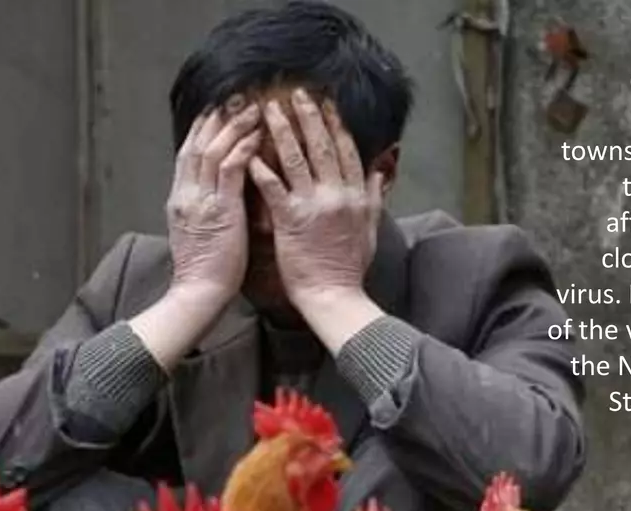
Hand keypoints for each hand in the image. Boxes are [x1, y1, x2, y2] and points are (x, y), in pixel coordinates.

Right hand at [165, 103, 262, 303]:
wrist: (198, 294)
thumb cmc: (206, 270)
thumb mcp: (197, 231)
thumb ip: (204, 207)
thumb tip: (217, 193)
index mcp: (180, 198)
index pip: (189, 153)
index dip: (203, 129)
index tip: (217, 110)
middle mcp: (186, 193)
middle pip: (198, 143)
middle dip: (217, 117)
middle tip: (236, 95)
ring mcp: (201, 200)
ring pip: (213, 150)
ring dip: (234, 126)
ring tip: (253, 107)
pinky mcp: (220, 210)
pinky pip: (230, 169)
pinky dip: (243, 149)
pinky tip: (258, 135)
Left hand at [248, 89, 385, 313]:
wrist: (334, 297)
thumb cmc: (349, 268)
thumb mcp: (370, 229)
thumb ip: (374, 197)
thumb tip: (380, 171)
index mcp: (355, 195)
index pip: (346, 150)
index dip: (335, 123)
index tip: (326, 102)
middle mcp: (336, 195)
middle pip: (322, 146)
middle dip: (308, 116)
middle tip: (295, 93)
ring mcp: (313, 206)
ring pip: (297, 160)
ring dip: (283, 131)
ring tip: (269, 110)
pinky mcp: (291, 220)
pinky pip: (274, 188)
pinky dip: (262, 169)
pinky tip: (250, 153)